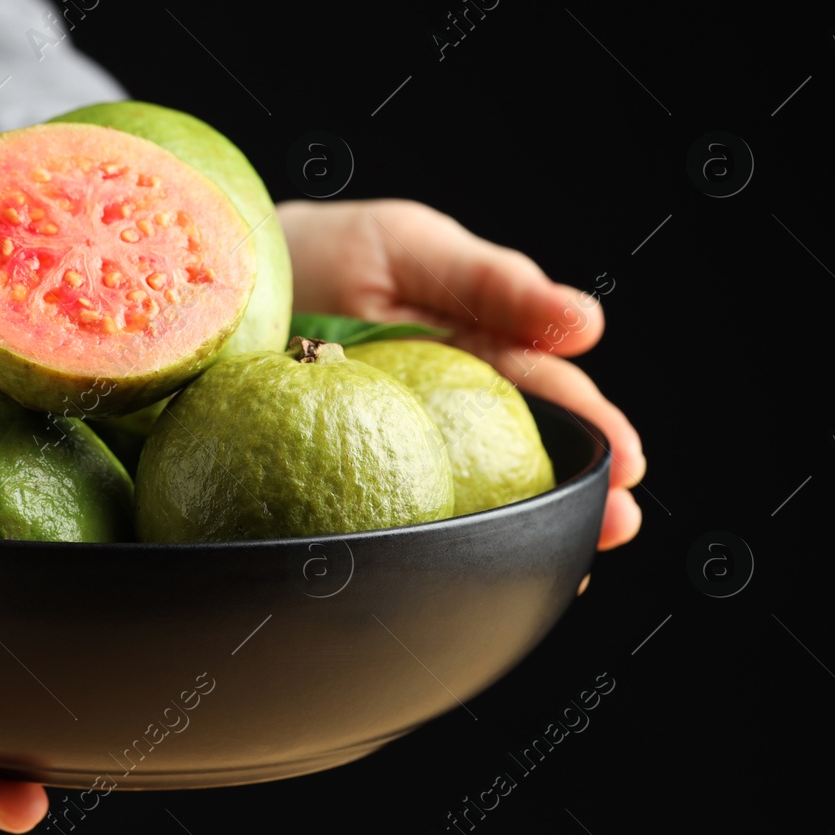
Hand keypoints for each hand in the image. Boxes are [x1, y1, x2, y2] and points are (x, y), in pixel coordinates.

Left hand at [277, 199, 644, 550]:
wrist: (207, 286)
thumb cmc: (319, 256)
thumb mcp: (406, 248)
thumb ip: (490, 282)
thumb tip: (585, 324)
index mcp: (475, 354)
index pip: (549, 398)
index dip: (594, 430)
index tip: (628, 463)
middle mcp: (444, 413)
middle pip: (525, 460)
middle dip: (581, 496)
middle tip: (616, 523)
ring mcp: (395, 454)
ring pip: (471, 502)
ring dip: (522, 533)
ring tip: (568, 564)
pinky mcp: (339, 487)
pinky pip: (388, 529)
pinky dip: (426, 557)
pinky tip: (463, 586)